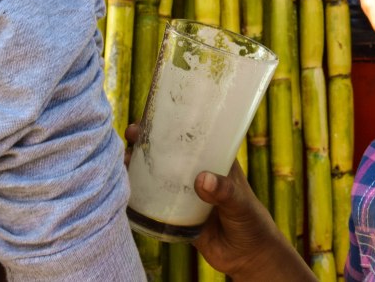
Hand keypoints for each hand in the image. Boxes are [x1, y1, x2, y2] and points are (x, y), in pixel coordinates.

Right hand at [123, 124, 311, 279]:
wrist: (247, 257)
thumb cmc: (252, 222)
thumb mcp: (240, 203)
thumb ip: (224, 192)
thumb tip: (202, 180)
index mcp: (216, 161)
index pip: (193, 136)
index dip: (172, 125)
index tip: (152, 118)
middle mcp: (197, 173)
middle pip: (169, 152)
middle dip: (148, 142)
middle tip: (131, 134)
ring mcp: (184, 194)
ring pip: (157, 175)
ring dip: (138, 166)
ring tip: (123, 158)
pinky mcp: (174, 215)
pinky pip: (153, 202)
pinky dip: (138, 194)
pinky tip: (123, 189)